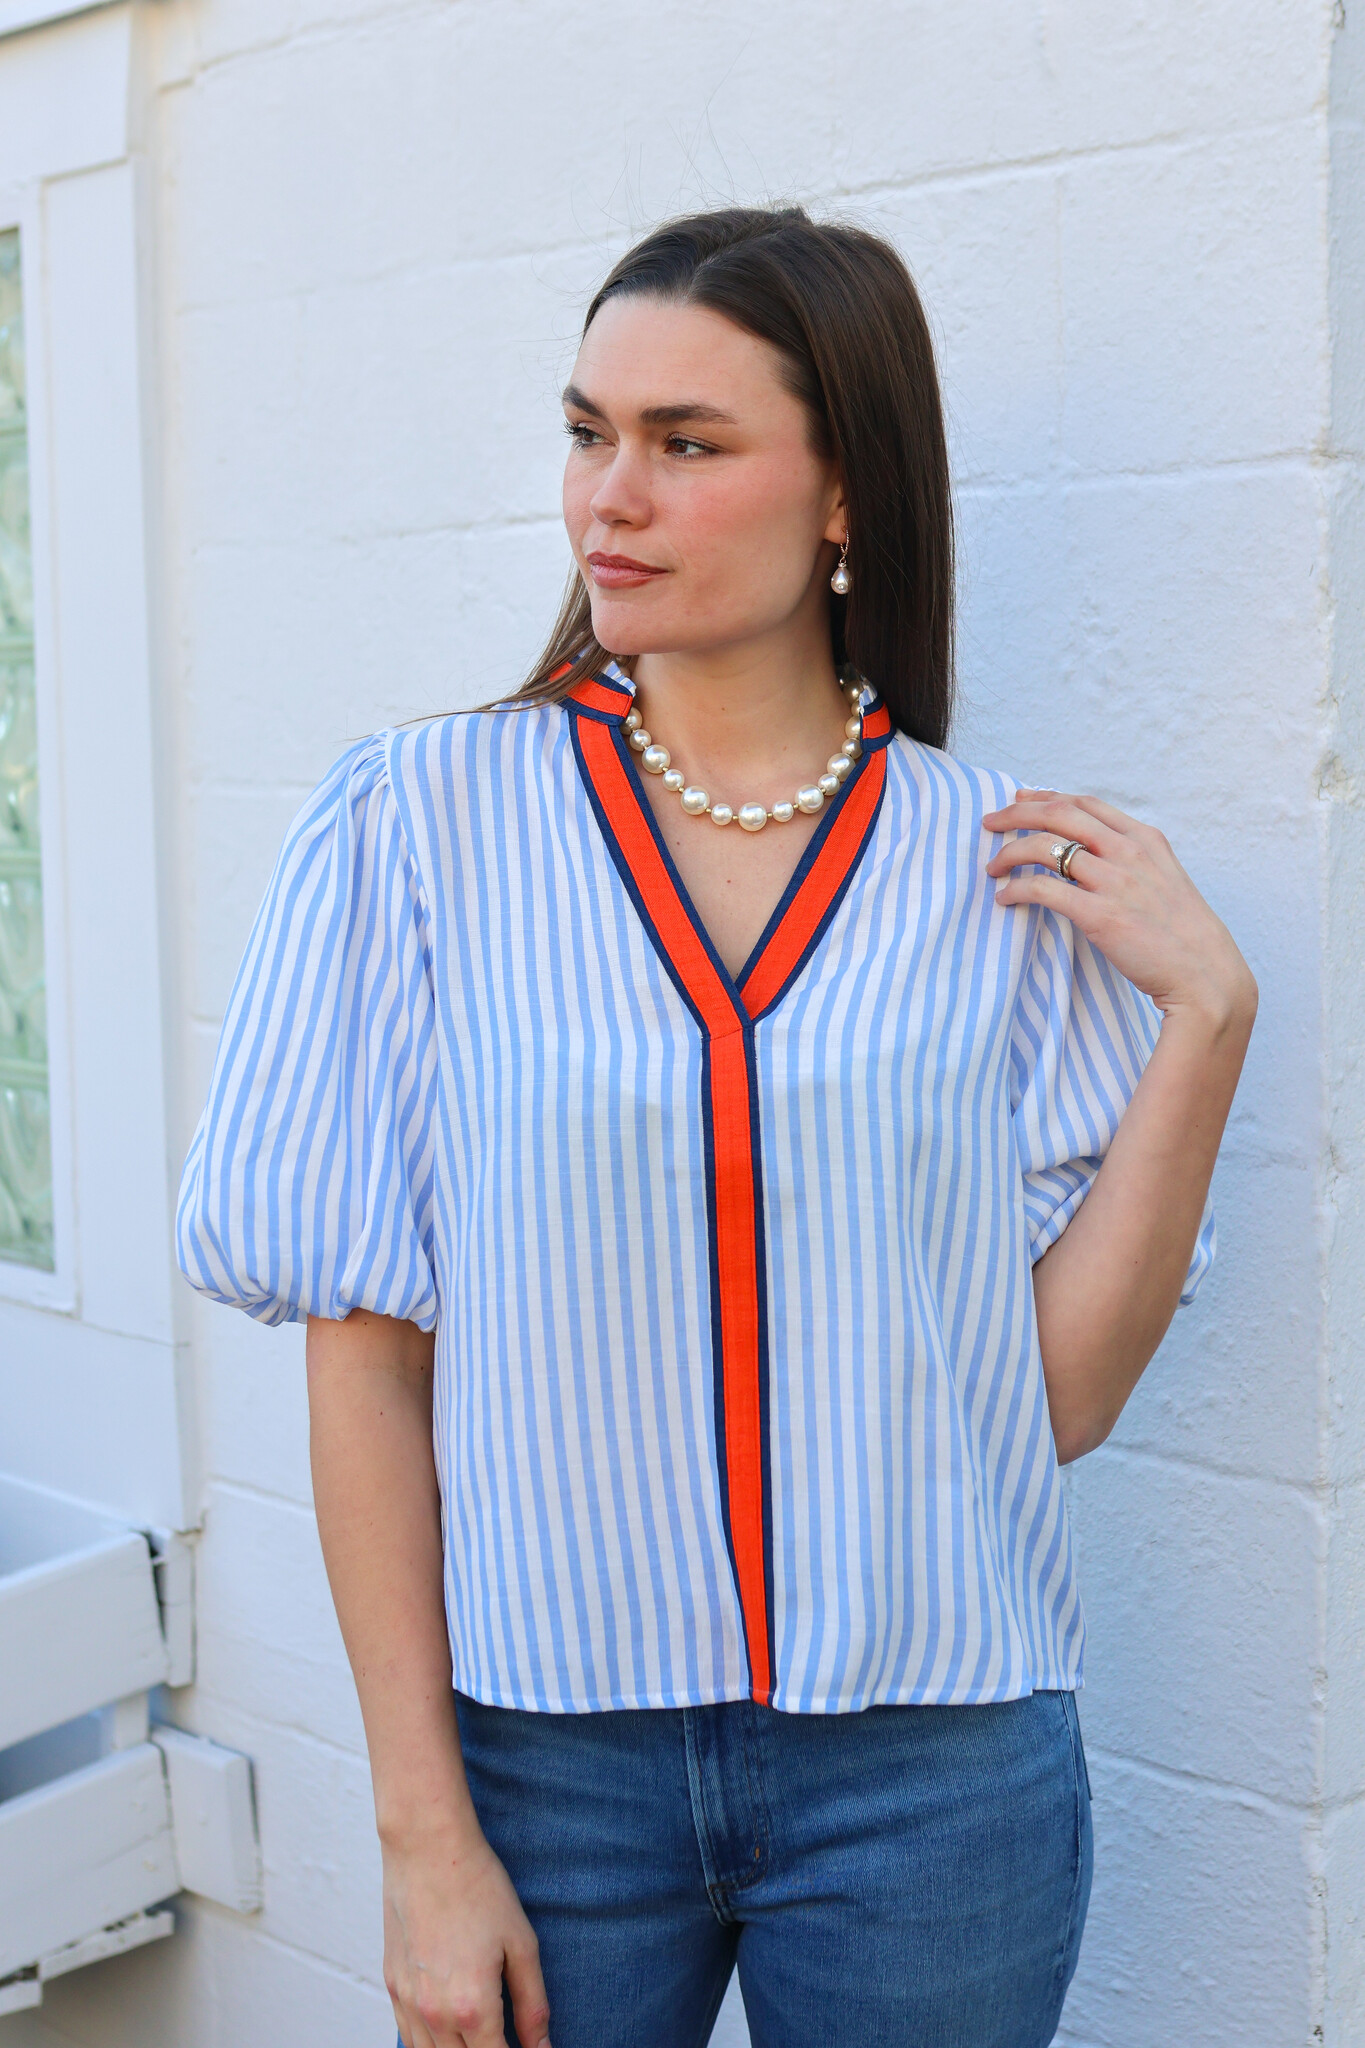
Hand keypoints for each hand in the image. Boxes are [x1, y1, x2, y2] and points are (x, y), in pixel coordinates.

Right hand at [383, 1820, 550, 2047]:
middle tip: (506, 2037)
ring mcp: (408, 2001)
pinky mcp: (393, 1986)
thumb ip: (533, 2004)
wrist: (428, 1848)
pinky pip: (409, 2037)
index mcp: (472, 2006)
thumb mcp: (521, 1943)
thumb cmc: (479, 1887)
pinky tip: (450, 2031)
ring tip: (482, 2036)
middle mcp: (435, 2014)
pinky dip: (431, 2044)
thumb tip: (542, 2047)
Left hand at [982, 788, 1257, 1028]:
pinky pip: (1044, 890)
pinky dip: (1017, 890)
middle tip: (990, 823)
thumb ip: (1132, 861)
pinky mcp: (1100, 915)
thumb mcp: (1165, 879)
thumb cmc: (1184, 935)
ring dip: (1009, 854)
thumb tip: (1092, 857)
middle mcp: (1128, 852)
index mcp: (1145, 839)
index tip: (1021, 801)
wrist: (1205, 975)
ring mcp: (1114, 882)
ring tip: (992, 867)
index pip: (1086, 803)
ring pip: (1044, 848)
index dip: (1047, 797)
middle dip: (1017, 813)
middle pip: (1059, 813)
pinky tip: (1005, 898)